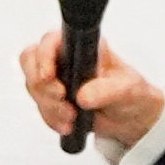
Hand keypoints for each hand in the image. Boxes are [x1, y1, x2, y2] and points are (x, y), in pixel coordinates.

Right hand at [16, 29, 164, 151]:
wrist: (132, 119)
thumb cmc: (133, 94)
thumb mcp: (127, 89)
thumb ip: (106, 90)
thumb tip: (83, 95)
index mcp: (83, 46)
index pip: (51, 40)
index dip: (43, 56)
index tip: (48, 76)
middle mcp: (66, 58)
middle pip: (31, 62)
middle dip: (43, 86)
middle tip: (61, 99)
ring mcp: (57, 78)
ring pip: (34, 87)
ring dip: (49, 106)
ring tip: (72, 117)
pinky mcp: (52, 98)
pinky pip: (39, 107)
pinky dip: (51, 118)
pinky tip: (69, 123)